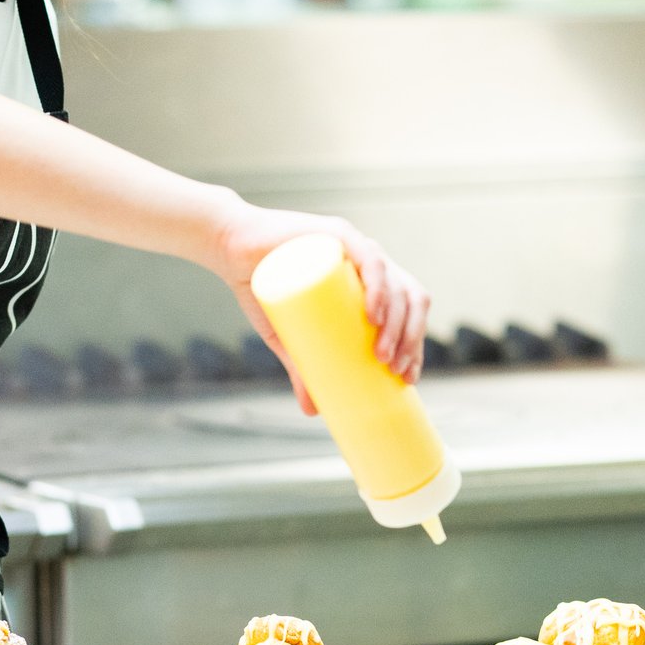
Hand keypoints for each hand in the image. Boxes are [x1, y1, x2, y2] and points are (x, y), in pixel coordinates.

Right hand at [204, 198, 429, 415]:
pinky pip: (370, 258)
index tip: (409, 378)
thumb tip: (312, 411)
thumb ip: (301, 367)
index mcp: (369, 280)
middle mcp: (369, 261)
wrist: (229, 248)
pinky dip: (379, 287)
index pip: (409, 310)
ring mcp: (356, 245)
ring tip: (383, 354)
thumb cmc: (263, 287)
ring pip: (395, 282)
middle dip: (410, 338)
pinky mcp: (337, 233)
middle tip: (395, 371)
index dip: (415, 343)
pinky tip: (376, 315)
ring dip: (398, 322)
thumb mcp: (285, 336)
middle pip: (409, 298)